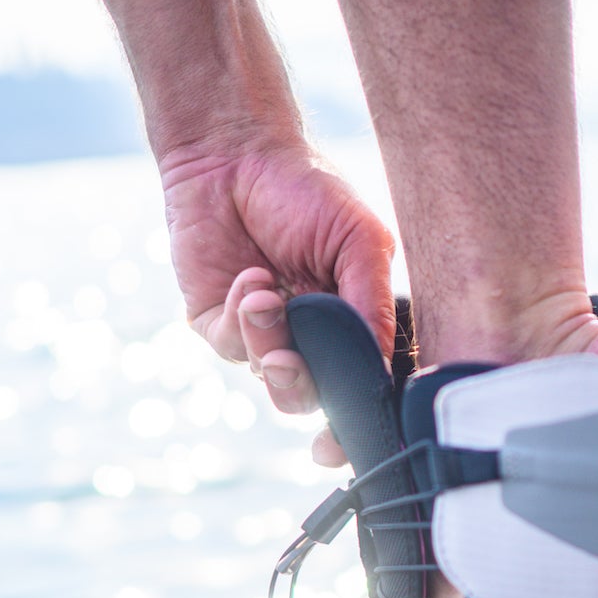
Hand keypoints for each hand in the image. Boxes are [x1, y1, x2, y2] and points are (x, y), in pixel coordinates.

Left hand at [162, 138, 395, 423]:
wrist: (234, 153)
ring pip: (268, 378)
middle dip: (300, 388)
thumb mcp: (360, 243)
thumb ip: (373, 307)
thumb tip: (380, 370)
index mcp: (353, 322)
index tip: (342, 443)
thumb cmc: (308, 189)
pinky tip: (247, 279)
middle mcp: (310, 335)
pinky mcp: (217, 322)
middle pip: (310, 398)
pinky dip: (239, 319)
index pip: (359, 385)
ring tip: (264, 293)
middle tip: (291, 360)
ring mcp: (263, 332)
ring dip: (267, 344)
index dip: (353, 423)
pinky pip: (230, 348)